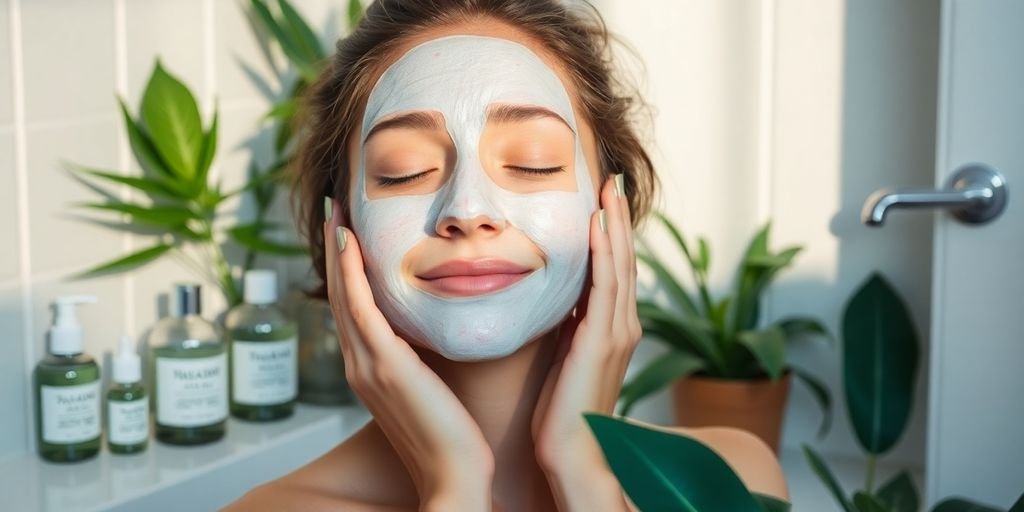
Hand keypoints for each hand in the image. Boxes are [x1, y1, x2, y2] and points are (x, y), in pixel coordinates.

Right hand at [323, 199, 493, 509]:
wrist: (456, 476)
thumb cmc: (455, 438)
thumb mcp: (435, 388)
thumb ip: (430, 359)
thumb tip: (442, 332)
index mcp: (374, 369)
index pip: (355, 308)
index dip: (348, 269)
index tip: (351, 233)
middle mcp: (361, 364)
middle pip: (340, 295)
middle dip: (337, 251)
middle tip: (337, 211)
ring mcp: (367, 365)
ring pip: (344, 295)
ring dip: (339, 251)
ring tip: (338, 214)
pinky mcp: (383, 365)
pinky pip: (359, 308)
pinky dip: (350, 273)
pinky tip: (349, 242)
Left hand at [530, 175, 641, 509]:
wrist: (570, 451)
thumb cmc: (559, 412)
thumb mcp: (563, 358)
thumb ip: (565, 327)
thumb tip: (552, 300)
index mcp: (612, 329)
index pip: (613, 269)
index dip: (610, 233)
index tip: (600, 199)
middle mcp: (623, 326)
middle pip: (622, 259)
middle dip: (617, 218)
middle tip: (609, 179)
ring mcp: (617, 332)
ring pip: (619, 265)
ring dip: (614, 224)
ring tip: (607, 189)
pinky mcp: (603, 341)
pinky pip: (605, 286)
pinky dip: (604, 252)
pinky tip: (597, 225)